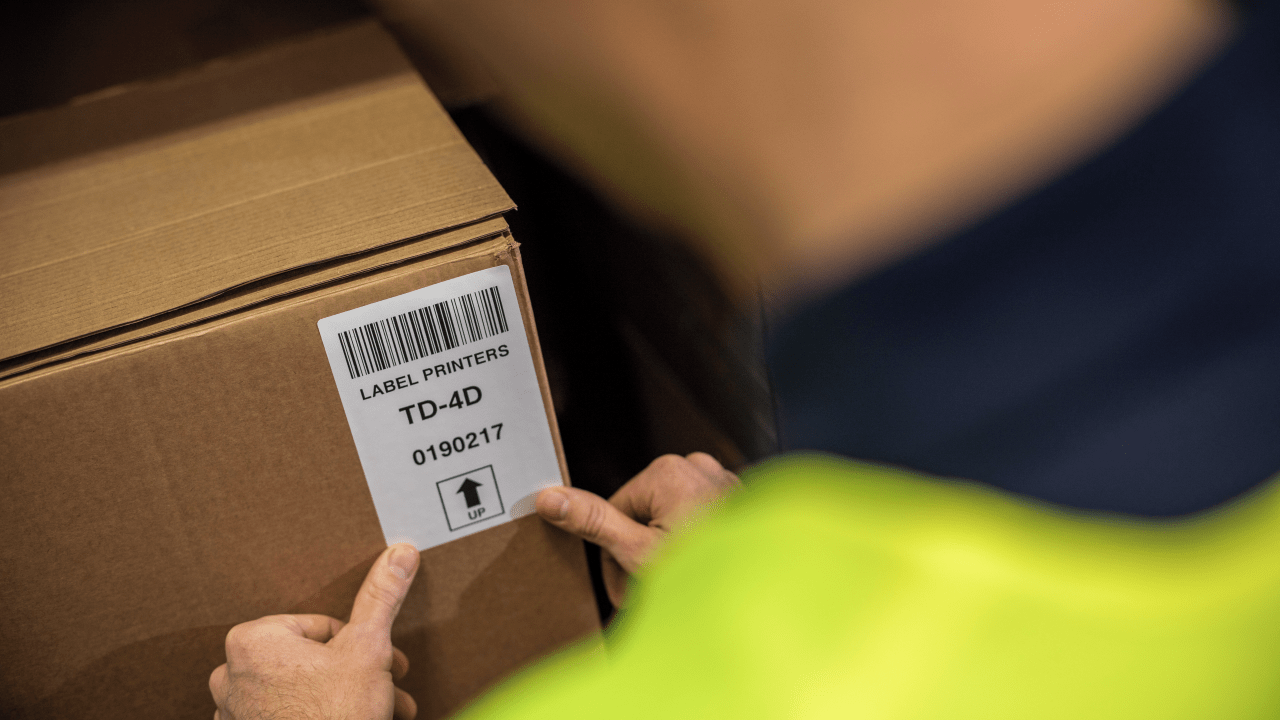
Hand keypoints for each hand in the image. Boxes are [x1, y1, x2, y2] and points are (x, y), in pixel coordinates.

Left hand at [209, 543, 420, 719]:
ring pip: (299, 692)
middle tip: (385, 688)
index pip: (320, 628)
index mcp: (254, 640)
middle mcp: (231, 675)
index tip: (384, 664)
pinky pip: (282, 719)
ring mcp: (233, 714)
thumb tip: (399, 553)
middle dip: (354, 675)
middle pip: (310, 661)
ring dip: (339, 700)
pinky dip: (314, 719)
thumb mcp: (368, 648)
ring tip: (373, 713)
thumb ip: (380, 598)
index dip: (360, 646)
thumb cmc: (337, 716)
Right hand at [536, 452, 739, 606]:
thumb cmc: (708, 577)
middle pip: (644, 513)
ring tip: (680, 586)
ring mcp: (723, 482)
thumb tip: (549, 498)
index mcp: (669, 471)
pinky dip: (696, 546)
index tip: (625, 586)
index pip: (617, 511)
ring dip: (668, 552)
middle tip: (651, 592)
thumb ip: (593, 521)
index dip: (615, 554)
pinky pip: (701, 520)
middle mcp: (698, 466)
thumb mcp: (637, 552)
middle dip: (642, 554)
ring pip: (672, 519)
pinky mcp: (739, 501)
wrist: (765, 593)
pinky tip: (704, 573)